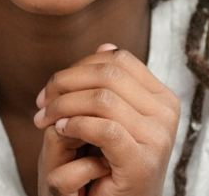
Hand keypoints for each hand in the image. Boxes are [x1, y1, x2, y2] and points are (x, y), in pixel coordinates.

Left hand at [33, 44, 179, 195]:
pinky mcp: (142, 160)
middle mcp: (167, 112)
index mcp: (162, 96)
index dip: (78, 67)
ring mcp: (159, 137)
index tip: (52, 89)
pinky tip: (62, 132)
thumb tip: (106, 44)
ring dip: (63, 106)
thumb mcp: (110, 117)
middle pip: (107, 74)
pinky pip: (103, 127)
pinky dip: (75, 125)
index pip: (117, 60)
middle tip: (41, 104)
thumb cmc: (110, 164)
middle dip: (65, 84)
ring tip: (47, 120)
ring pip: (102, 98)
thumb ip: (110, 84)